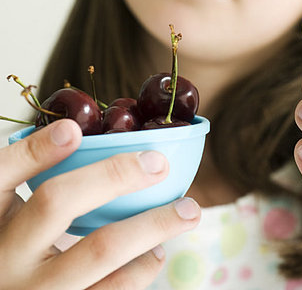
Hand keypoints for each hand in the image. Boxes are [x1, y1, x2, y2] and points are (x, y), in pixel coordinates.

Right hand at [0, 119, 200, 289]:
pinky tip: (155, 254)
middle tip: (159, 162)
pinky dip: (140, 270)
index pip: (3, 172)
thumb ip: (28, 175)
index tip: (73, 130)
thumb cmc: (8, 248)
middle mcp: (6, 259)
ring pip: (98, 252)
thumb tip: (76, 133)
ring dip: (151, 226)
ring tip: (185, 211)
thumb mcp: (4, 211)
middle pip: (57, 202)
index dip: (35, 149)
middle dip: (113, 174)